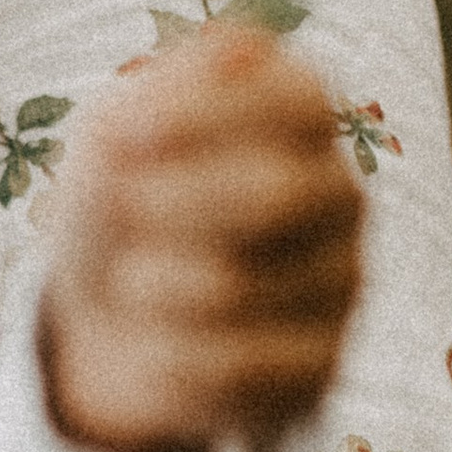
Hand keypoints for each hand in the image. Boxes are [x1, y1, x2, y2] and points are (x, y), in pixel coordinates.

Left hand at [39, 26, 362, 451]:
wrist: (116, 322)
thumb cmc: (121, 203)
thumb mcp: (110, 138)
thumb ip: (149, 105)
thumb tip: (201, 80)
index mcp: (303, 120)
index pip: (297, 100)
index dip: (204, 117)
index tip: (120, 136)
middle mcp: (340, 197)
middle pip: (276, 196)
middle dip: (171, 207)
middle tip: (118, 212)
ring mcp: (340, 286)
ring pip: (238, 289)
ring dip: (148, 287)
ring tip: (126, 283)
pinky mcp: (318, 371)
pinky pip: (232, 370)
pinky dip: (161, 357)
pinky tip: (145, 347)